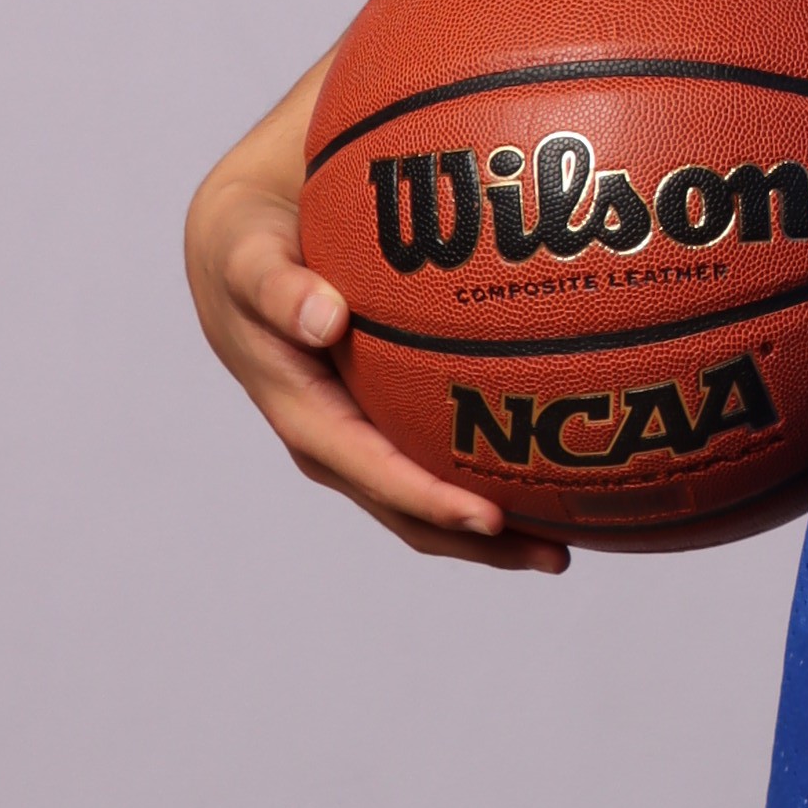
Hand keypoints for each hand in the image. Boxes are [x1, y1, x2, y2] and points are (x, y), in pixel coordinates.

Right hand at [182, 146, 567, 576]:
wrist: (240, 252)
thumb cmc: (249, 252)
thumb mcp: (250, 261)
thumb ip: (280, 289)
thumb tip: (325, 317)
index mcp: (306, 416)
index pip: (375, 474)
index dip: (431, 501)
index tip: (489, 517)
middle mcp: (337, 442)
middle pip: (413, 511)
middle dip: (482, 541)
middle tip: (558, 556)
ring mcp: (362, 437)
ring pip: (432, 500)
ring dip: (497, 530)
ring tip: (567, 544)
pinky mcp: (384, 419)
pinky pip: (440, 459)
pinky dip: (490, 475)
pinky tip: (553, 474)